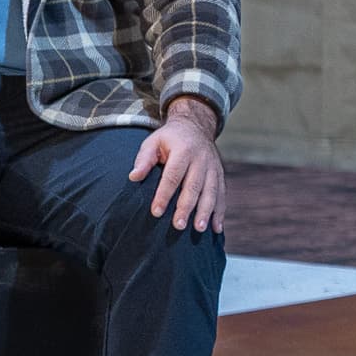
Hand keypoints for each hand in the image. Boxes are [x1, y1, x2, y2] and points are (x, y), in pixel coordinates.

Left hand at [129, 96, 226, 233]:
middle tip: (178, 226)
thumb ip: (144, 159)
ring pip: (211, 191)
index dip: (164, 194)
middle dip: (186, 207)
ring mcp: (213, 167)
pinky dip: (220, 211)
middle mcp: (201, 159)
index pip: (173, 176)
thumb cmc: (170, 139)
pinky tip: (216, 228)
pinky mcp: (220, 174)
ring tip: (199, 229)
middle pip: (194, 186)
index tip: (156, 212)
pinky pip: (221, 194)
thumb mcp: (154, 142)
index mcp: (183, 150)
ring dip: (206, 211)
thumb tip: (134, 177)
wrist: (196, 126)